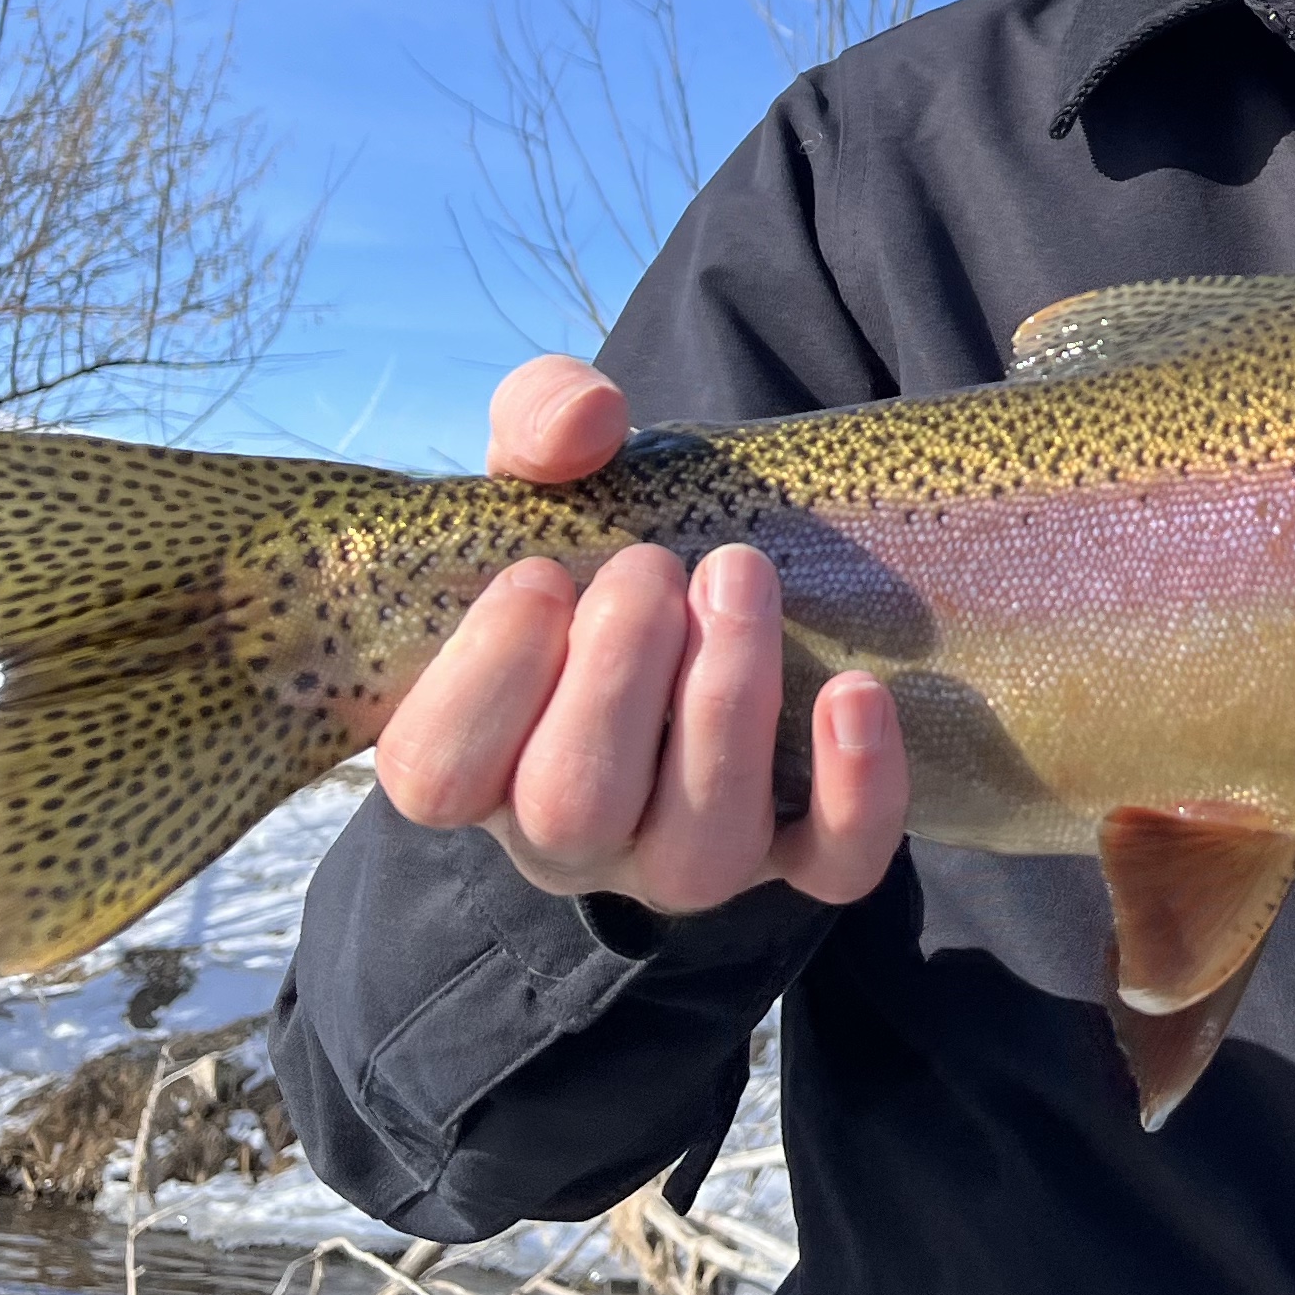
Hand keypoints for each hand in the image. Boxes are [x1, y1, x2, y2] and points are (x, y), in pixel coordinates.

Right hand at [373, 353, 908, 916]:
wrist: (696, 594)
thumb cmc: (593, 553)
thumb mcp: (546, 477)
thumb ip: (537, 424)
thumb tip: (583, 425)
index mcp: (474, 759)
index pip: (438, 776)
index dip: (487, 678)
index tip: (540, 575)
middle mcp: (565, 833)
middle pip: (571, 809)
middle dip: (616, 675)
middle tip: (653, 565)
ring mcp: (678, 856)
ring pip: (696, 850)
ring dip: (724, 707)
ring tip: (740, 579)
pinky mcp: (794, 859)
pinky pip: (831, 870)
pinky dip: (855, 794)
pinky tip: (856, 692)